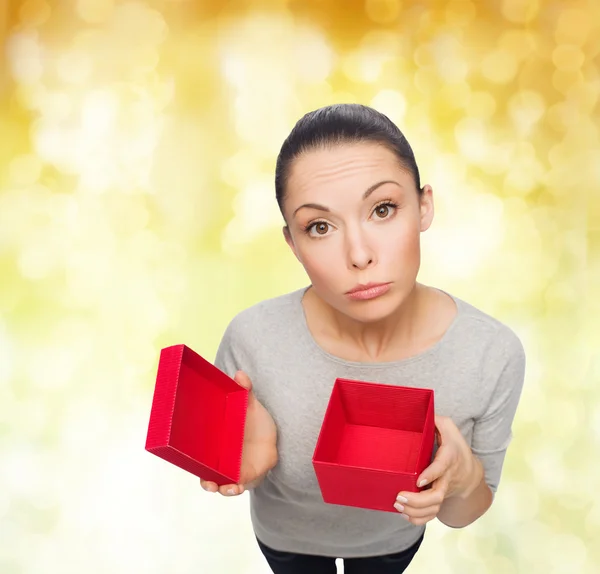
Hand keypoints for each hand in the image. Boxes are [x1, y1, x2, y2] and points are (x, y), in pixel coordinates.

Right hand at [200, 370, 277, 496]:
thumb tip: (240, 374)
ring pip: (219, 483)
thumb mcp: (250, 406)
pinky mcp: (244, 476)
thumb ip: (245, 391)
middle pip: (205, 472)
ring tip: (224, 487)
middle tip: (207, 481)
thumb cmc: (255, 422)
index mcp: (215, 442)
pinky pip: (236, 486)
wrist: (273, 438)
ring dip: (220, 488)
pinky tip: (237, 487)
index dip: (188, 455)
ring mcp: (231, 469)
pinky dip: (234, 489)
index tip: (183, 455)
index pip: (197, 451)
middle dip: (205, 479)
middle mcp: (219, 458)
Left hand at [393, 415, 483, 524]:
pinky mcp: (438, 502)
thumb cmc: (455, 448)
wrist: (469, 473)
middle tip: (399, 495)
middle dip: (418, 500)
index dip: (431, 474)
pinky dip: (417, 519)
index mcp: (449, 459)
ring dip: (414, 511)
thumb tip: (425, 413)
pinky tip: (404, 513)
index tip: (418, 480)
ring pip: (432, 509)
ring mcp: (443, 492)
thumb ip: (438, 421)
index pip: (442, 468)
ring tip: (397, 504)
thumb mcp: (450, 429)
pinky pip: (430, 516)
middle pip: (436, 496)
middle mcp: (446, 479)